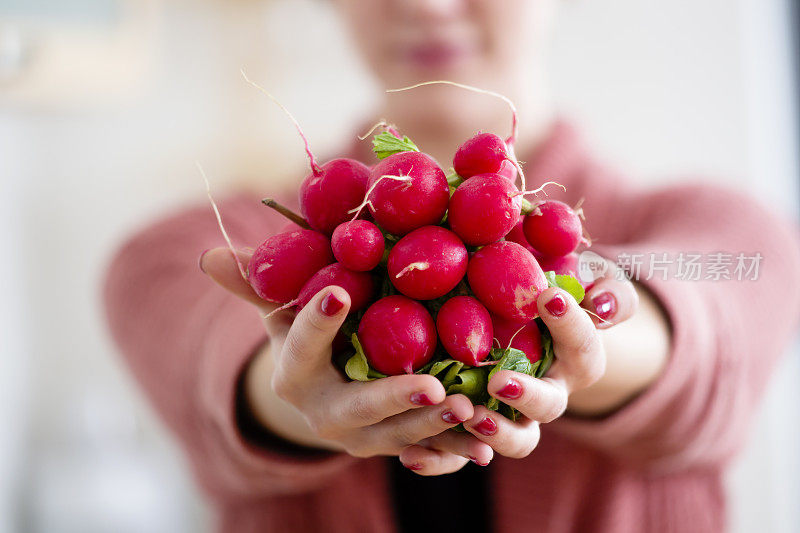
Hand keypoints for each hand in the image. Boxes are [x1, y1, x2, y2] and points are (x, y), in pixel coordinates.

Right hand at [201, 247, 494, 473]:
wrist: (317, 398)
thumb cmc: (300, 341)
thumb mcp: (277, 315)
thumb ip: (254, 286)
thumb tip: (208, 256)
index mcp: (295, 375)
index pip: (302, 347)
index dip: (316, 321)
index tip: (338, 291)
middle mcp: (326, 413)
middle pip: (358, 408)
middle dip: (392, 399)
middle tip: (430, 385)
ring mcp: (361, 436)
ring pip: (398, 435)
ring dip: (433, 426)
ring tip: (466, 409)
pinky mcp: (393, 445)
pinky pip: (425, 451)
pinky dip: (455, 449)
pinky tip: (486, 445)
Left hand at [463, 264, 639, 457]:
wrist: (530, 321)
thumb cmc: (563, 295)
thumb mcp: (594, 285)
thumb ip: (609, 291)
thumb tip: (603, 303)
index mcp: (580, 359)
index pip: (581, 343)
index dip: (569, 322)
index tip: (547, 296)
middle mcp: (551, 392)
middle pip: (549, 405)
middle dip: (526, 396)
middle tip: (499, 382)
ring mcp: (518, 413)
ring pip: (519, 438)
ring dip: (498, 432)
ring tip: (472, 418)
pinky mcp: (483, 423)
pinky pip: (473, 445)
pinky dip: (451, 450)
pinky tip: (423, 443)